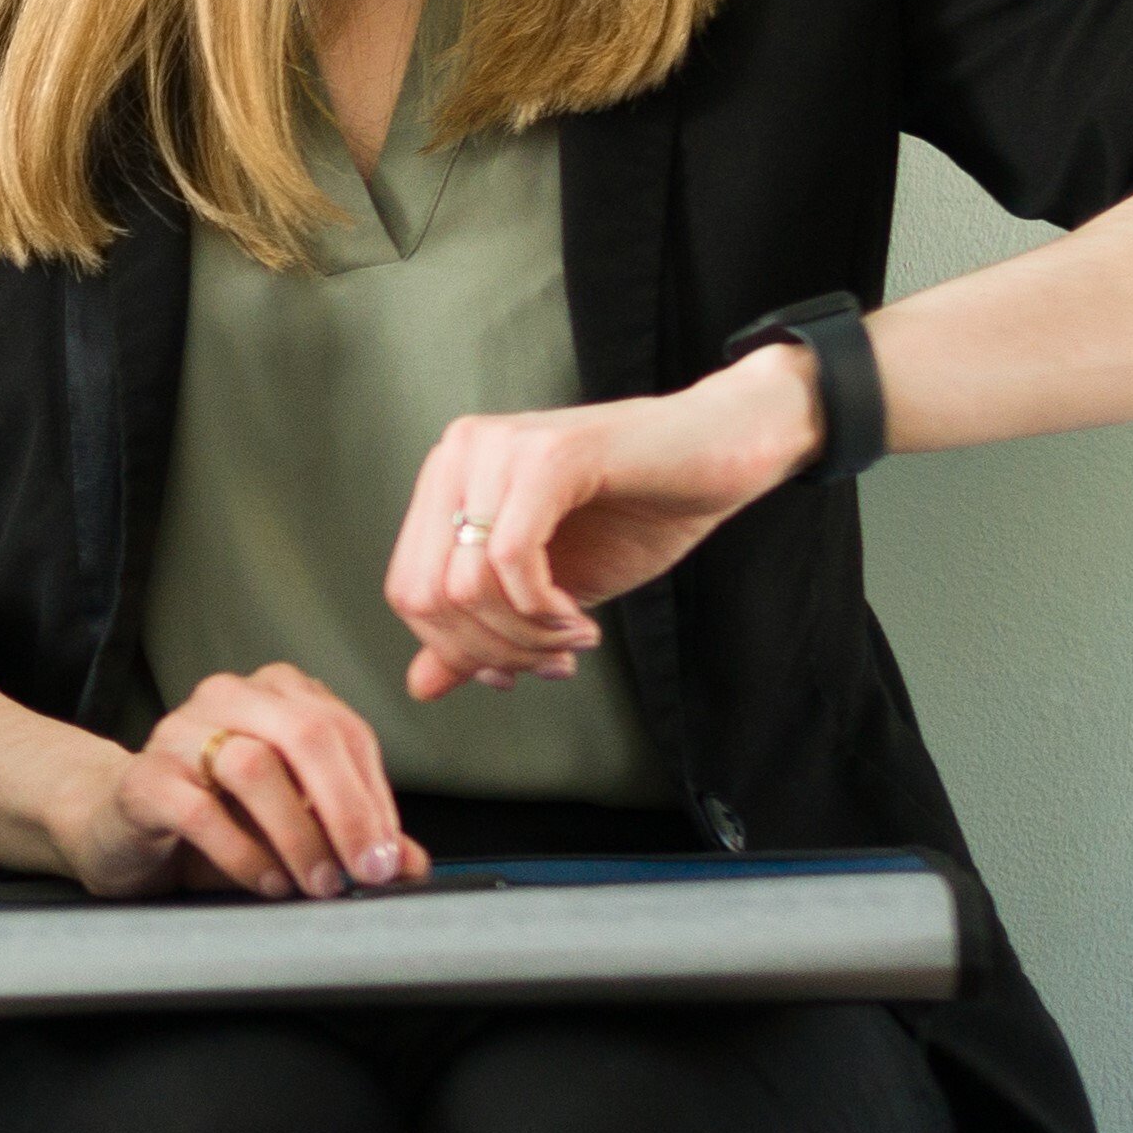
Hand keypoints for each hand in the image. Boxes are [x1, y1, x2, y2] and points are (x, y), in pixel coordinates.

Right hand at [72, 664, 411, 899]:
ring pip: (254, 765)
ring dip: (297, 834)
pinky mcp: (144, 777)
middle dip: (348, 810)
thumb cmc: (213, 821)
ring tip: (315, 883)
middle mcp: (229, 697)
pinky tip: (267, 883)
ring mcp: (180, 731)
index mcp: (276, 693)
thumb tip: (410, 865)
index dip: (376, 798)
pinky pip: (200, 810)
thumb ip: (349, 835)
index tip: (390, 857)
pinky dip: (243, 853)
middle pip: (307, 735)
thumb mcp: (292, 825)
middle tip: (366, 871)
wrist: (118, 831)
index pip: (346, 732)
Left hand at [384, 356, 818, 698]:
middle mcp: (459, 453)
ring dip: (524, 636)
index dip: (457, 649)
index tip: (518, 670)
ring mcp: (500, 447)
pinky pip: (510, 555)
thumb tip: (419, 686)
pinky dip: (541, 607)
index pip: (407, 589)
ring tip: (574, 638)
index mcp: (448, 479)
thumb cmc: (640, 510)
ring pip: (466, 584)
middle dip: (491, 651)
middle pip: (426, 594)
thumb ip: (482, 630)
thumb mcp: (547, 590)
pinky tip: (580, 618)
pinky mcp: (550, 453)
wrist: (725, 451)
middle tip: (553, 661)